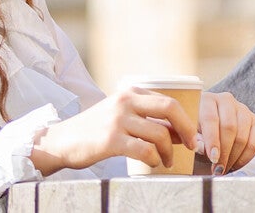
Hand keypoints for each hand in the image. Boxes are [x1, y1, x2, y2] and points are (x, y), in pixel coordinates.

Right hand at [29, 87, 198, 175]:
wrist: (62, 140)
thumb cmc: (96, 130)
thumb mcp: (120, 113)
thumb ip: (145, 116)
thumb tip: (178, 131)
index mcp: (131, 92)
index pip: (169, 101)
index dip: (186, 119)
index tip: (191, 135)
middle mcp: (125, 101)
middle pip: (170, 108)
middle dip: (187, 128)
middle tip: (191, 145)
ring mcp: (117, 120)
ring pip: (159, 133)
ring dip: (169, 151)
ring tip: (166, 161)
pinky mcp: (110, 139)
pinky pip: (144, 149)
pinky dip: (154, 158)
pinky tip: (152, 162)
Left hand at [197, 91, 254, 174]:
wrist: (211, 126)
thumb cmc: (197, 131)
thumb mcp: (190, 133)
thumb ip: (194, 139)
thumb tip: (202, 149)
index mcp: (207, 100)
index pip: (211, 119)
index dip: (212, 140)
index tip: (213, 158)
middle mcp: (227, 100)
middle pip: (230, 127)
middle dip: (224, 152)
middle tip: (218, 168)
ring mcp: (243, 109)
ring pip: (243, 135)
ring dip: (234, 156)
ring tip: (225, 168)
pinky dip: (247, 156)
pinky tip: (237, 164)